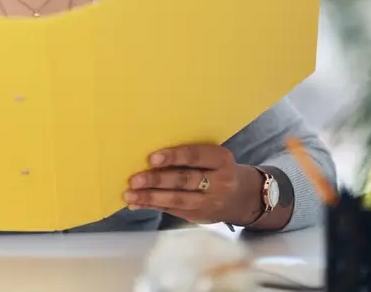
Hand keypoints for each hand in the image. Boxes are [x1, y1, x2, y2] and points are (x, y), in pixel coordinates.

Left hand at [123, 144, 263, 225]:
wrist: (242, 197)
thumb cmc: (217, 168)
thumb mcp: (212, 157)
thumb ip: (189, 155)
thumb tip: (149, 154)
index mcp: (221, 160)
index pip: (196, 156)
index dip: (174, 157)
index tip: (151, 158)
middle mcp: (219, 182)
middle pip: (186, 180)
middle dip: (158, 180)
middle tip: (135, 179)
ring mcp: (210, 202)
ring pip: (178, 199)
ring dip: (150, 197)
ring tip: (129, 194)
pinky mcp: (199, 215)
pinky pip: (172, 210)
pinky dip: (152, 206)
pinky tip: (135, 203)